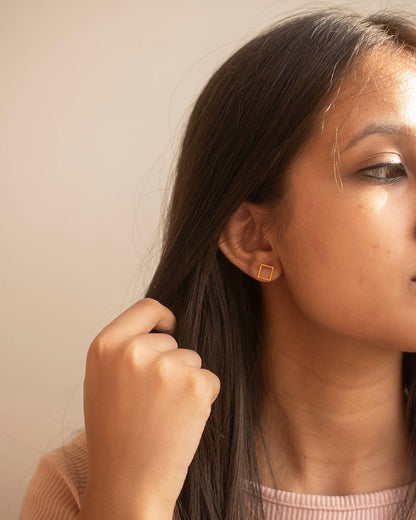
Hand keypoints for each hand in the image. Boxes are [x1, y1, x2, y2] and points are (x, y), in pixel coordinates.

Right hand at [81, 298, 220, 518]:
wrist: (128, 484)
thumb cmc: (114, 435)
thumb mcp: (102, 381)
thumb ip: (124, 349)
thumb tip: (161, 327)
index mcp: (105, 347)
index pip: (146, 307)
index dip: (162, 317)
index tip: (169, 329)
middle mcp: (133, 351)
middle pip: (171, 338)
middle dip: (170, 362)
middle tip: (152, 401)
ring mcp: (165, 367)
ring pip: (192, 360)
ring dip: (185, 382)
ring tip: (163, 414)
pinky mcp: (195, 386)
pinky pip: (209, 379)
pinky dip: (202, 398)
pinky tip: (181, 421)